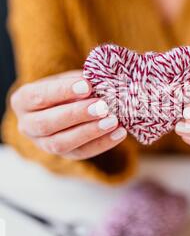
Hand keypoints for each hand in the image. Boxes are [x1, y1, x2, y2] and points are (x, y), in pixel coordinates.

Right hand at [11, 71, 126, 159]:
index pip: (38, 96)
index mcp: (23, 101)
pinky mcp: (64, 156)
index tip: (87, 86)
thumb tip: (100, 82)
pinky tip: (119, 133)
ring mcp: (43, 144)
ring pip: (62, 143)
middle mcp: (27, 126)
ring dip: (89, 132)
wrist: (66, 106)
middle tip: (102, 106)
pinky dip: (102, 143)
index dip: (62, 91)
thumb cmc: (67, 88)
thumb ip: (80, 81)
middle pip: (47, 124)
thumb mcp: (69, 79)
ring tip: (113, 121)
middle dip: (76, 114)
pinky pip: (81, 153)